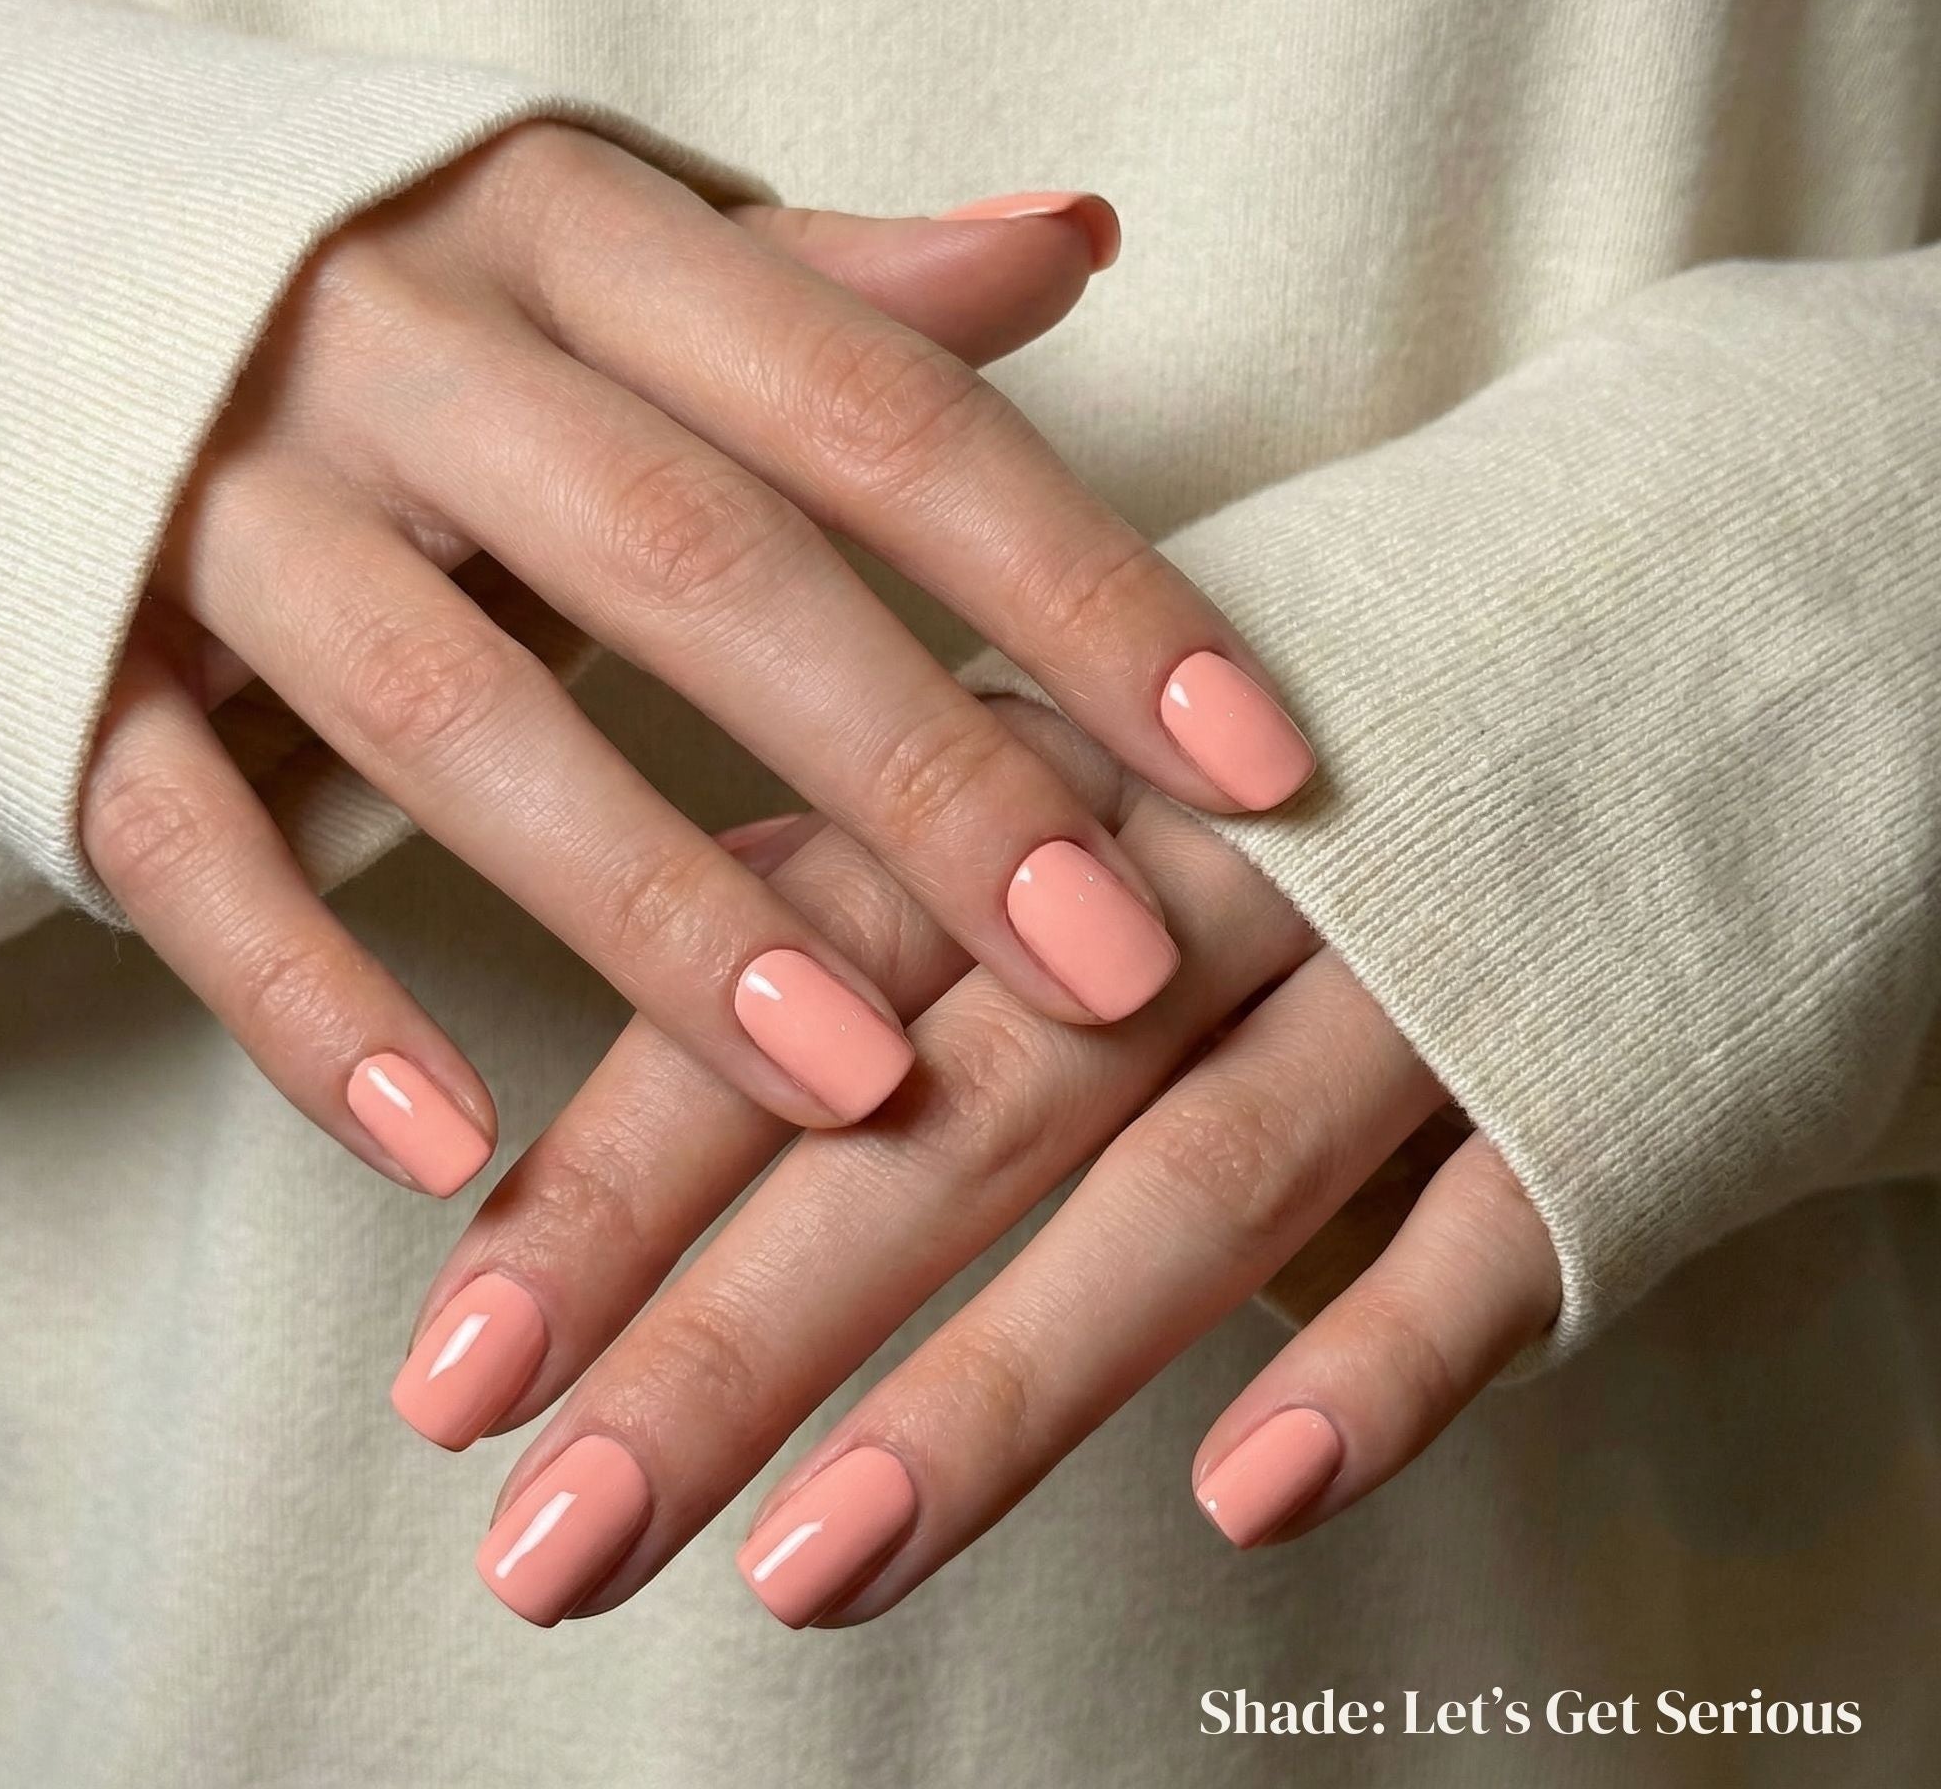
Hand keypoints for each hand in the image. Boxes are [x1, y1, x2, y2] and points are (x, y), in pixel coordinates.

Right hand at [78, 127, 1316, 1193]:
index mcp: (573, 239)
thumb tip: (1081, 237)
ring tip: (854, 1092)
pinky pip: (187, 839)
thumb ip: (836, 283)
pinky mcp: (77, 655)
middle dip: (919, 774)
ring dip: (660, 915)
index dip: (1081, 587)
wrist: (10, 256)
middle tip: (1111, 972)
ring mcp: (220, 500)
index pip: (879, 410)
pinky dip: (309, 996)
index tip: (1262, 763)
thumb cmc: (415, 299)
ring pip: (453, 711)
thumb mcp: (618, 254)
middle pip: (694, 563)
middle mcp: (400, 345)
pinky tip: (452, 1144)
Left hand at [398, 697, 1557, 1626]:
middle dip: (731, 1333)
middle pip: (945, 1104)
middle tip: (547, 1545)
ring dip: (1000, 1382)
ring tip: (810, 1571)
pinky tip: (1252, 1502)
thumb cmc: (1332, 702)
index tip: (452, 1378)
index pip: (794, 981)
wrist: (1702, 582)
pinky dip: (1381, 1352)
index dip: (618, 1177)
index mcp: (1057, 771)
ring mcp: (1409, 954)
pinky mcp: (1592, 1046)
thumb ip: (911, 852)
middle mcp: (1203, 866)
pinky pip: (1493, 1218)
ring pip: (1187, 1174)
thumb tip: (711, 1003)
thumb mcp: (1101, 721)